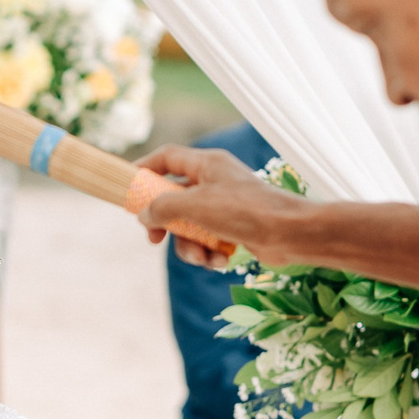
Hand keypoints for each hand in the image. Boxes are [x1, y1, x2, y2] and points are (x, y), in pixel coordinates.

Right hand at [133, 146, 272, 268]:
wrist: (290, 234)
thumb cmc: (244, 211)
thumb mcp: (194, 206)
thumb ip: (162, 207)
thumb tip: (144, 215)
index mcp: (207, 164)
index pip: (167, 157)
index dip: (145, 169)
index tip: (129, 188)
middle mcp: (215, 181)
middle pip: (174, 198)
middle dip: (164, 223)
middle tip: (155, 239)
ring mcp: (225, 205)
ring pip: (190, 226)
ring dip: (190, 247)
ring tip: (202, 258)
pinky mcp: (234, 228)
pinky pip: (208, 241)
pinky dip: (210, 254)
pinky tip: (220, 262)